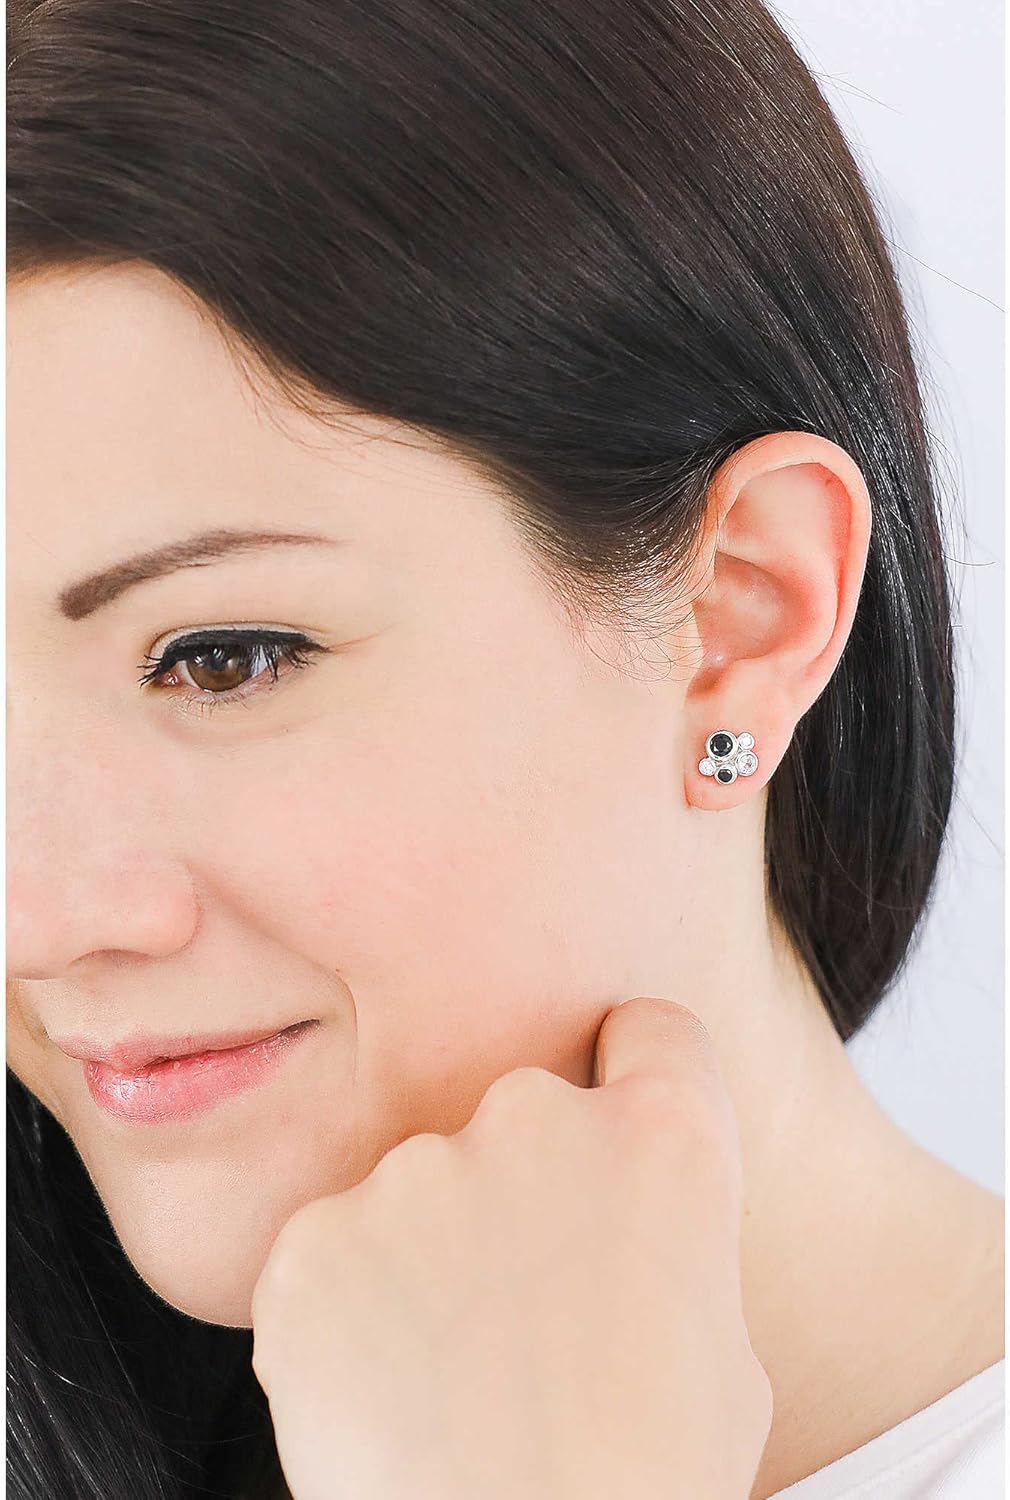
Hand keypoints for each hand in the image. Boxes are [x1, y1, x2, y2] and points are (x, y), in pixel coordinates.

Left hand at [250, 996, 772, 1499]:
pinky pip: (331, 1256)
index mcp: (662, 1136)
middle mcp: (536, 1118)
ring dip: (425, 1255)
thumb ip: (657, 1238)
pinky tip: (381, 1396)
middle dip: (517, 1187)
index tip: (613, 1120)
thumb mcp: (716, 1337)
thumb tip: (611, 1232)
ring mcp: (415, 1172)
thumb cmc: (651, 1477)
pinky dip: (346, 1314)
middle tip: (520, 1309)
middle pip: (519, 1115)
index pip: (648, 1031)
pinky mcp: (314, 1240)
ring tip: (447, 1376)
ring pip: (416, 1190)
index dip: (632, 1073)